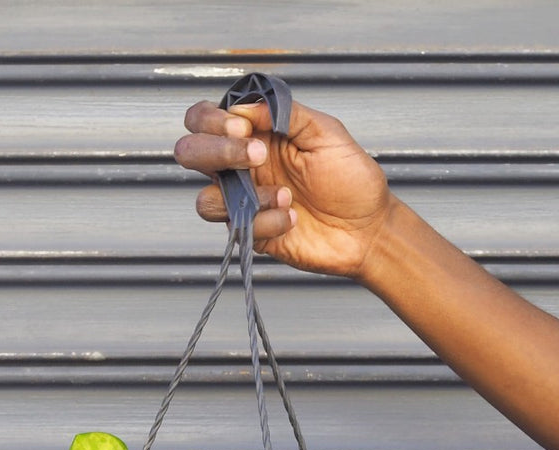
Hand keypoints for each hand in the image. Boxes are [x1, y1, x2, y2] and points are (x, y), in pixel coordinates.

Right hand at [174, 97, 392, 278]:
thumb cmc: (352, 180)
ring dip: (244, 195)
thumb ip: (286, 113)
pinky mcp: (253, 234)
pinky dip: (266, 222)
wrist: (368, 229)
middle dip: (216, 152)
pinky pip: (238, 229)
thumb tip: (245, 107)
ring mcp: (245, 203)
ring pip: (205, 200)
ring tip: (285, 194)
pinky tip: (292, 217)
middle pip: (190, 154)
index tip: (245, 128)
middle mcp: (242, 168)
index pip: (205, 120)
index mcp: (255, 135)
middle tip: (256, 156)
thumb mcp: (325, 132)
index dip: (213, 121)